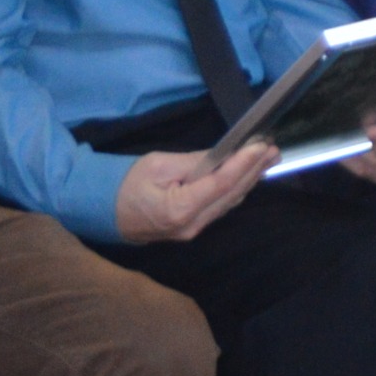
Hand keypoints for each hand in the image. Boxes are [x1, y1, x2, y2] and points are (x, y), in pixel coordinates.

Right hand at [115, 141, 272, 242]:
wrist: (102, 210)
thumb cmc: (125, 184)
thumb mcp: (159, 165)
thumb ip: (195, 162)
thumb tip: (224, 155)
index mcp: (179, 210)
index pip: (221, 184)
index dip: (244, 163)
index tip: (261, 145)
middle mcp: (191, 225)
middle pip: (231, 195)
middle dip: (254, 171)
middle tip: (273, 149)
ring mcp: (192, 230)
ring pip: (229, 203)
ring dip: (249, 179)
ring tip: (268, 159)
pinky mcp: (191, 227)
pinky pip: (220, 207)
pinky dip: (236, 189)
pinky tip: (248, 176)